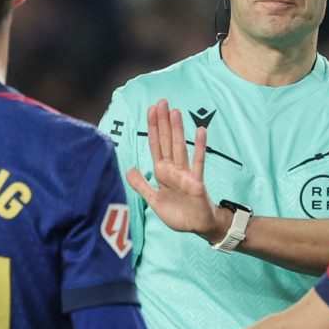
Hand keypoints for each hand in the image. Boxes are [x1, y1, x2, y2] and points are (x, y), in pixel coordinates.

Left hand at [126, 99, 228, 241]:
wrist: (197, 227)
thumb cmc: (178, 213)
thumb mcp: (154, 200)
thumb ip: (142, 185)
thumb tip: (128, 170)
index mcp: (162, 172)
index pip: (155, 146)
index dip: (152, 128)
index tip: (151, 110)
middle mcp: (173, 169)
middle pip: (166, 141)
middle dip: (163, 122)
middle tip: (162, 102)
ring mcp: (185, 174)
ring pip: (179, 147)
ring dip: (177, 130)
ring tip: (175, 111)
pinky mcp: (196, 181)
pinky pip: (198, 162)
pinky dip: (199, 147)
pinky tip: (200, 131)